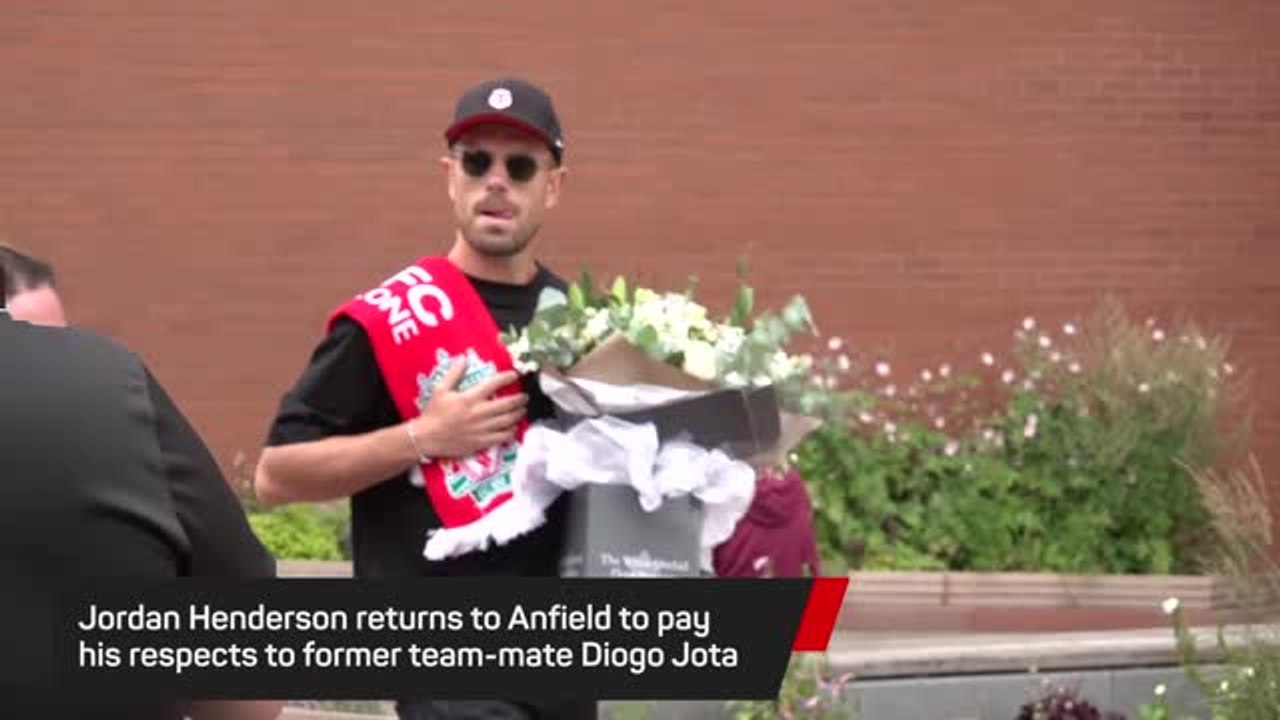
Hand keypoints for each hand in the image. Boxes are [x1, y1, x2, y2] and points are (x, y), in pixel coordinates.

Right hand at [410, 358, 526, 458]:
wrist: (426, 438)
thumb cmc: (433, 413)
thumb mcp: (440, 390)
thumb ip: (454, 373)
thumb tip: (463, 358)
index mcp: (469, 398)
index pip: (494, 384)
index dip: (507, 378)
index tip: (514, 375)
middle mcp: (479, 413)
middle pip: (507, 404)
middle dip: (519, 399)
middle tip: (524, 396)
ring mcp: (482, 429)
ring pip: (508, 420)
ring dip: (518, 414)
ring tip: (522, 409)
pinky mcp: (482, 442)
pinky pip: (503, 436)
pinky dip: (511, 431)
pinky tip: (514, 427)